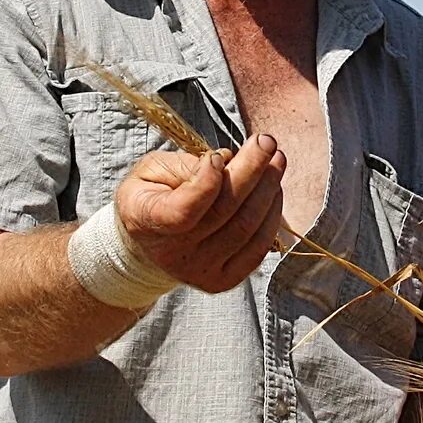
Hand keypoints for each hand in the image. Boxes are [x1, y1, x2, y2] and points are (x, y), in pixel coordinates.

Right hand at [113, 135, 287, 293]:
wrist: (149, 243)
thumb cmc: (152, 196)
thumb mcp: (152, 169)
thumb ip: (184, 165)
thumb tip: (227, 161)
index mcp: (146, 220)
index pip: (183, 210)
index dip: (206, 182)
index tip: (218, 155)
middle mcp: (173, 253)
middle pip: (224, 212)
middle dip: (251, 170)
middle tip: (267, 142)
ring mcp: (199, 271)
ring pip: (246, 228)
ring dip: (268, 190)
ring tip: (276, 160)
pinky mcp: (223, 279)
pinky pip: (258, 249)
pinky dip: (272, 217)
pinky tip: (274, 191)